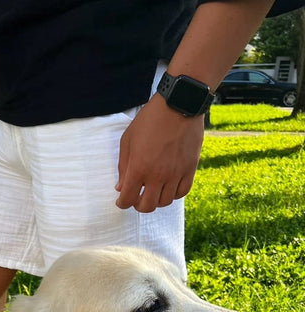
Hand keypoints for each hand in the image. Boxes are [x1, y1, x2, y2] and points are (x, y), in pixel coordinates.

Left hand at [115, 95, 204, 212]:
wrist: (178, 104)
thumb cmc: (150, 120)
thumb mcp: (128, 140)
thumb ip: (123, 166)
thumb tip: (120, 187)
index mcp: (139, 168)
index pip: (128, 199)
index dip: (122, 203)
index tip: (121, 201)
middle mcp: (157, 175)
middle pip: (147, 206)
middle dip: (138, 205)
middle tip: (137, 198)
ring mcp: (175, 174)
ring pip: (165, 202)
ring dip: (156, 200)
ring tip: (152, 191)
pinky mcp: (190, 169)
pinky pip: (182, 192)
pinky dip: (173, 194)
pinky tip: (168, 187)